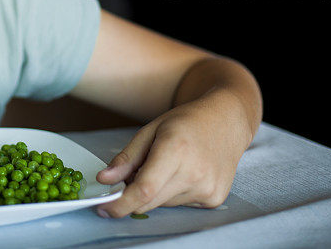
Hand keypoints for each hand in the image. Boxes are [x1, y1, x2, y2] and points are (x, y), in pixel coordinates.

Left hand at [95, 94, 249, 217]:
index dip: (121, 203)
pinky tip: (183, 173)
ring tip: (165, 166)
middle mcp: (194, 173)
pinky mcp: (215, 199)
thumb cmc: (186, 122)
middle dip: (132, 196)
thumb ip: (126, 158)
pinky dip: (172, 193)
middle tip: (127, 179)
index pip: (144, 189)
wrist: (226, 122)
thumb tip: (104, 180)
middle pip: (150, 200)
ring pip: (163, 203)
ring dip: (154, 192)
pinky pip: (180, 204)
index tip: (103, 208)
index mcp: (175, 150)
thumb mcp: (150, 130)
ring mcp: (207, 188)